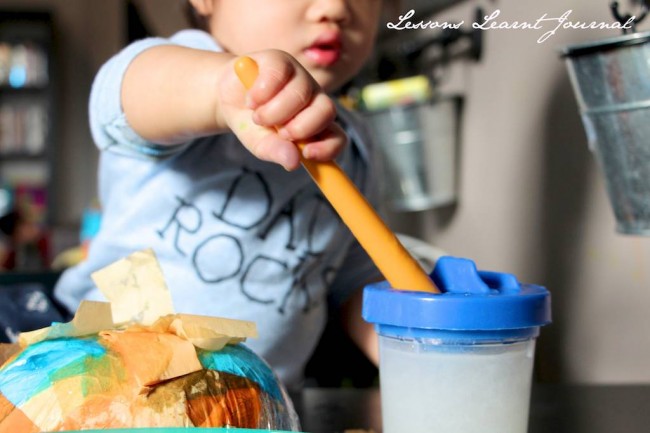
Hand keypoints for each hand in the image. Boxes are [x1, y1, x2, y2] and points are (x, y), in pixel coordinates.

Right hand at [217, 50, 345, 170]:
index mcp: (316, 125)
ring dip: (275, 112)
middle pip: (326, 111)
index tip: (307, 154)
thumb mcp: (260, 144)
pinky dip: (262, 92)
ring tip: (257, 117)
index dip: (329, 147)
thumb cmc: (251, 124)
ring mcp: (299, 77)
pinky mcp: (281, 60)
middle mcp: (314, 99)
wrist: (226, 98)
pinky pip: (279, 74)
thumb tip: (293, 162)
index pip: (337, 138)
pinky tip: (251, 100)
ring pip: (301, 92)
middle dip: (302, 127)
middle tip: (279, 132)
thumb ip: (276, 151)